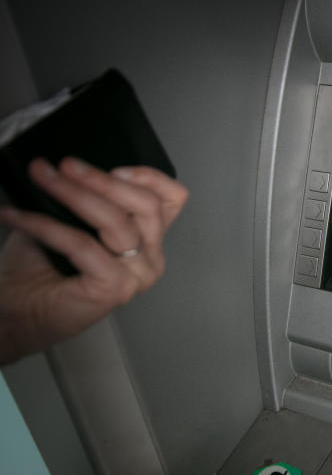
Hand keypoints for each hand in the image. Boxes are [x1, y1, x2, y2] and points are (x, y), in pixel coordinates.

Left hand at [0, 157, 186, 364]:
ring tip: (41, 177)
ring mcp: (136, 275)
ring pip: (116, 221)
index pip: (172, 199)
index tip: (112, 166)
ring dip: (73, 193)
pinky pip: (83, 244)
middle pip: (146, 205)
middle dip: (101, 179)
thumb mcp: (69, 218)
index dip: (149, 177)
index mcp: (146, 240)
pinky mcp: (114, 288)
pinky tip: (18, 216)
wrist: (16, 312)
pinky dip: (46, 225)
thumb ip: (87, 197)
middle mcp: (149, 258)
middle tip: (62, 165)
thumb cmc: (40, 268)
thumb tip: (72, 163)